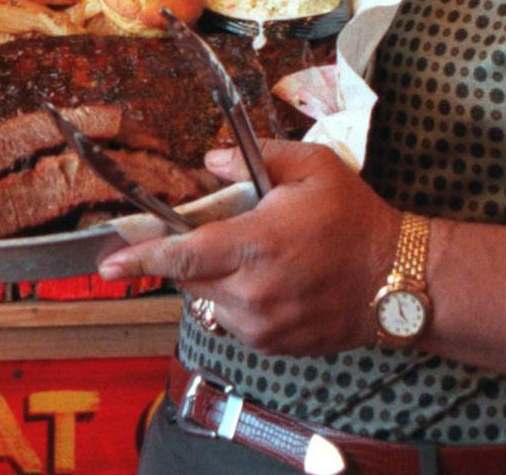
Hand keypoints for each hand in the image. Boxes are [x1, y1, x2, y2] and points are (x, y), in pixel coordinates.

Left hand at [98, 139, 403, 355]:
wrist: (398, 280)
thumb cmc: (355, 218)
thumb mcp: (313, 168)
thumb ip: (255, 159)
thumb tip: (208, 160)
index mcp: (257, 244)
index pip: (183, 256)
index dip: (141, 259)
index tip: (107, 265)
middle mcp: (253, 291)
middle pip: (190, 279)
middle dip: (188, 257)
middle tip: (212, 235)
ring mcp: (263, 325)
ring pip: (210, 302)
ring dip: (215, 279)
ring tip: (256, 257)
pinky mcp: (274, 346)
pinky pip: (234, 323)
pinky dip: (237, 301)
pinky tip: (270, 281)